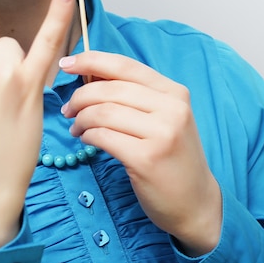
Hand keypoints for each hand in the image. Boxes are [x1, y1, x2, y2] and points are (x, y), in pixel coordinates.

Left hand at [60, 52, 221, 256]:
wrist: (196, 202)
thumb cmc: (171, 155)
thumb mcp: (163, 116)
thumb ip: (134, 93)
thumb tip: (90, 73)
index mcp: (174, 92)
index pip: (125, 66)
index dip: (91, 60)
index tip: (67, 63)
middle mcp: (172, 108)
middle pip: (110, 89)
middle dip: (80, 96)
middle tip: (68, 108)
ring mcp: (161, 134)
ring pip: (104, 112)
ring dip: (81, 118)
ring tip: (75, 126)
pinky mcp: (147, 159)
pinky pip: (104, 137)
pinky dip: (87, 135)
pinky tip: (86, 139)